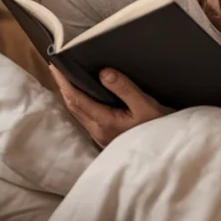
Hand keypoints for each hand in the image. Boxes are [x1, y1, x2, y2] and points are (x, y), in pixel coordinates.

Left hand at [49, 65, 169, 147]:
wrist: (165, 154)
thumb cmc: (159, 129)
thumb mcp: (146, 106)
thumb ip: (125, 88)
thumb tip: (103, 72)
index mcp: (104, 122)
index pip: (76, 99)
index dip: (64, 81)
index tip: (55, 65)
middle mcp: (98, 131)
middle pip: (73, 106)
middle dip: (63, 86)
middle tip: (57, 67)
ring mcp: (101, 136)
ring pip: (78, 113)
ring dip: (70, 95)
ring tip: (67, 78)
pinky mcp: (106, 137)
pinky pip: (86, 117)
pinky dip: (80, 103)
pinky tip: (84, 95)